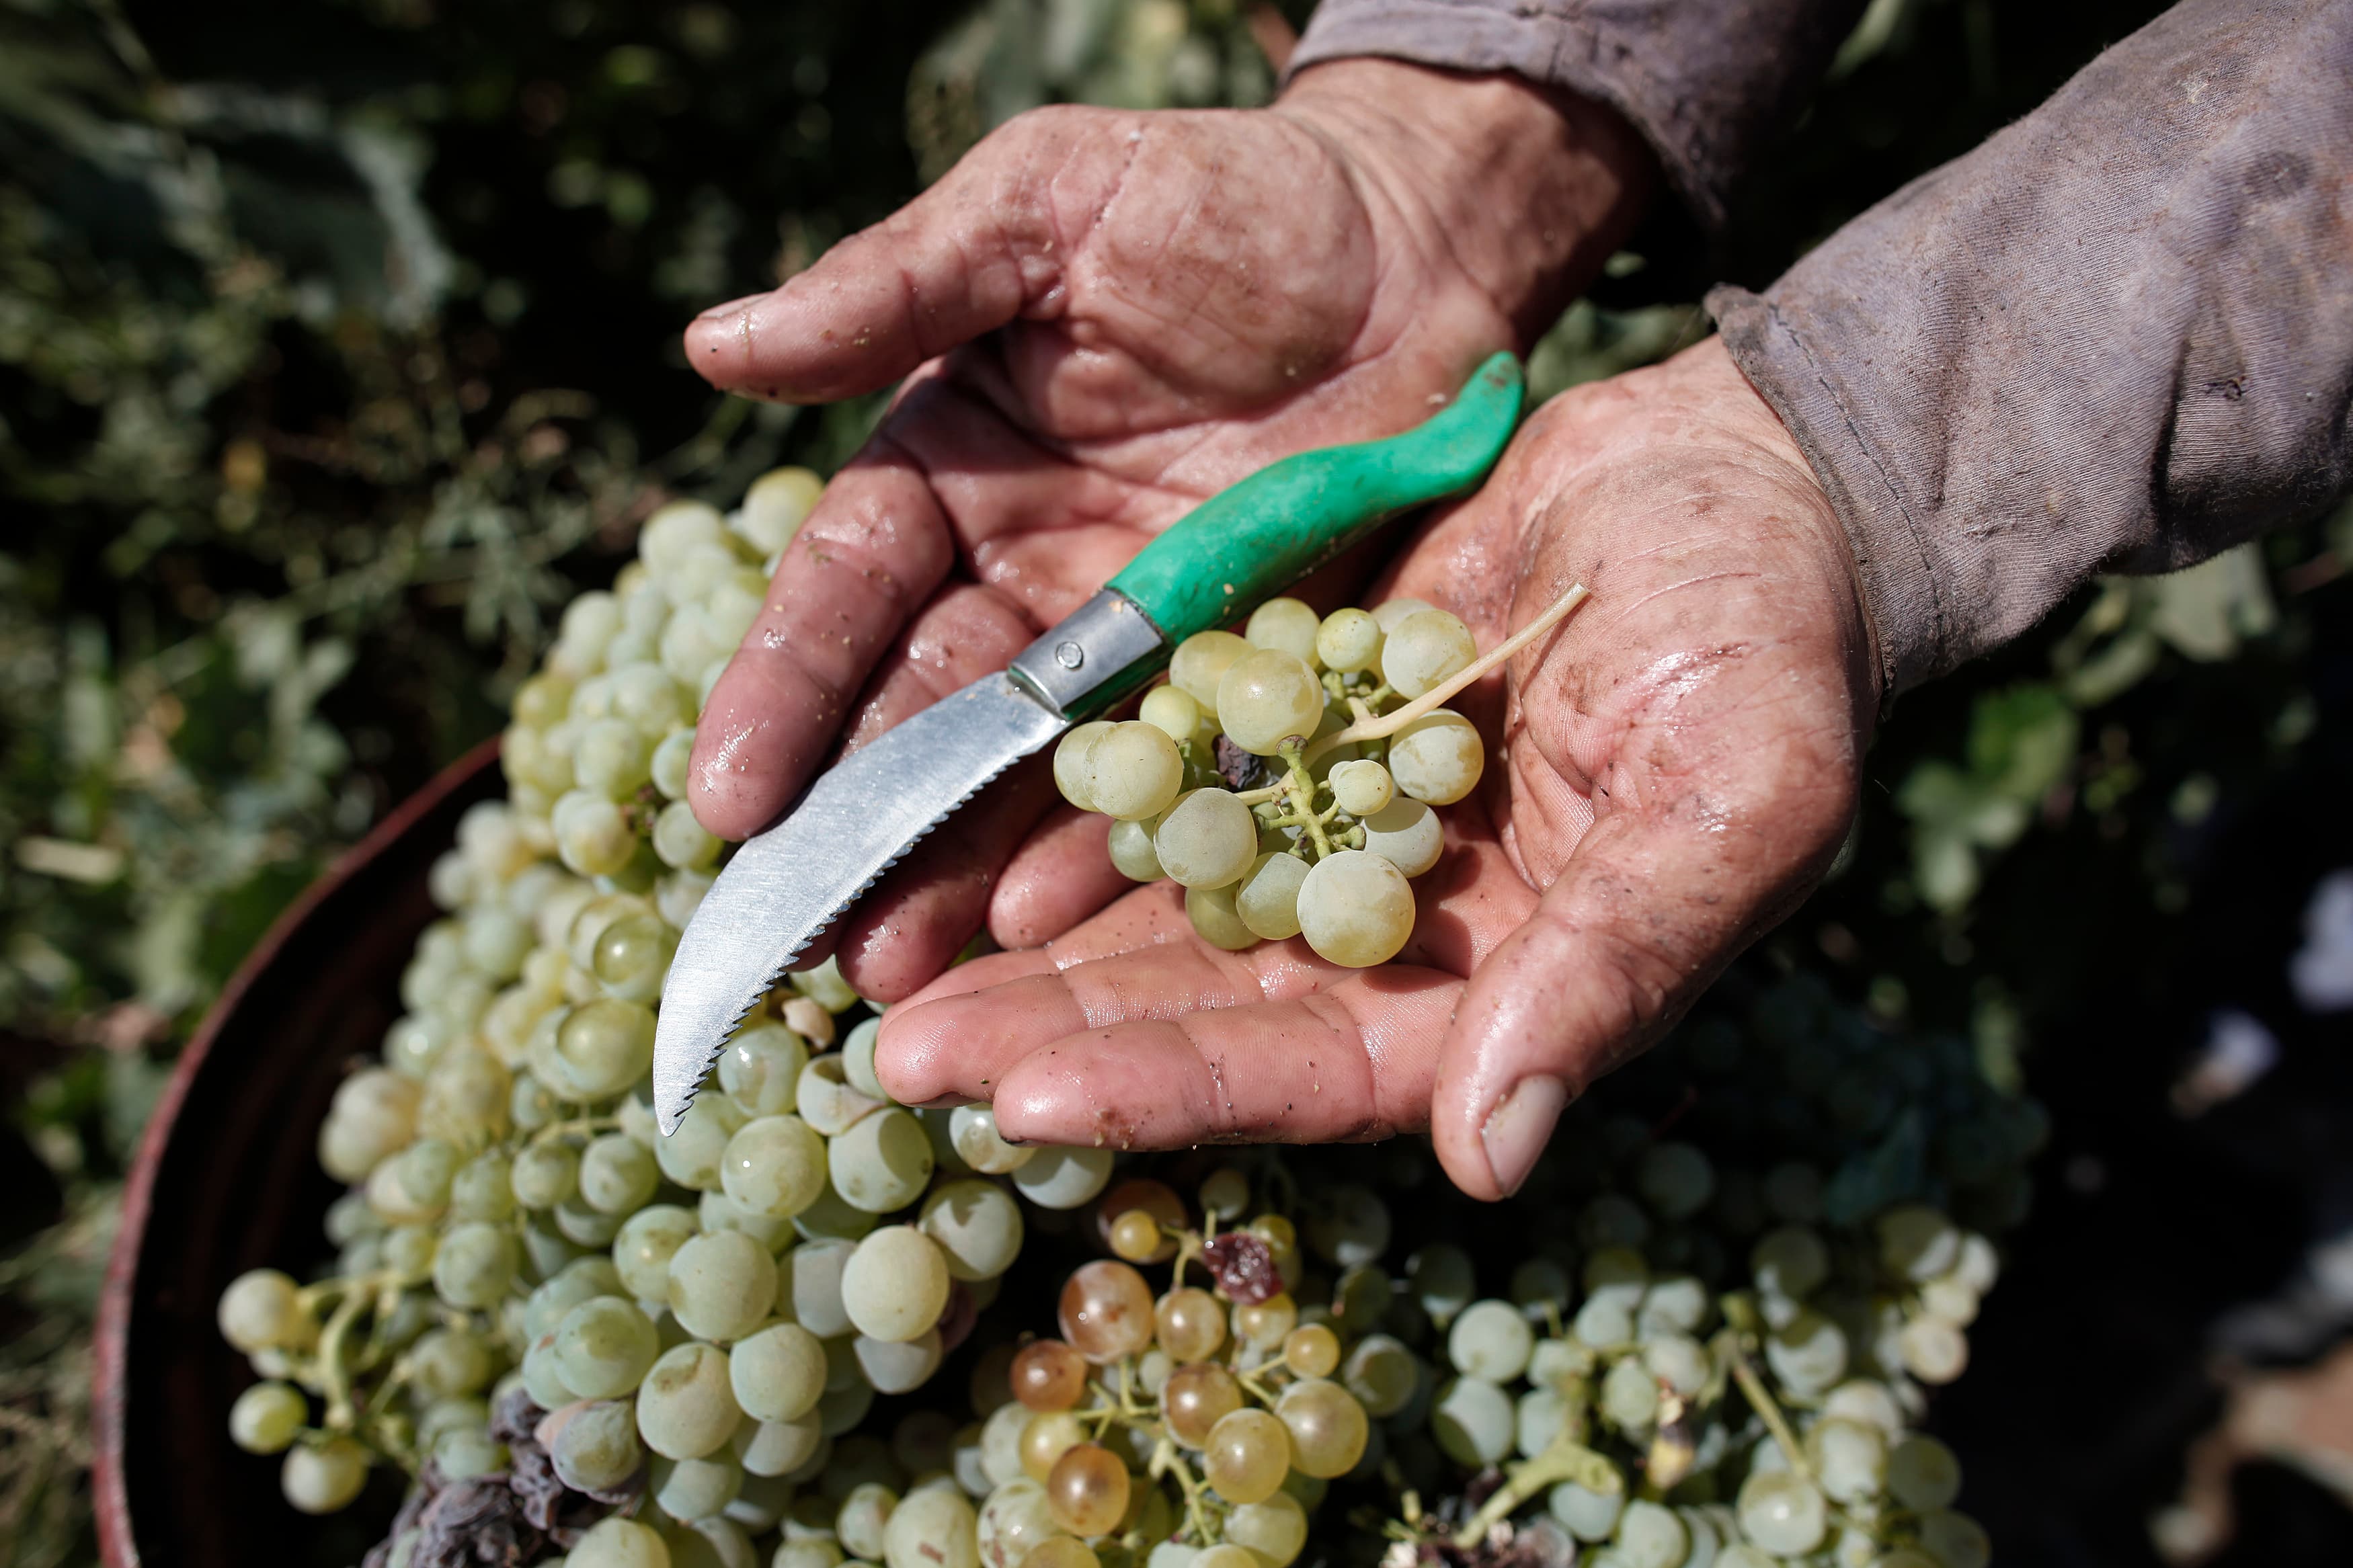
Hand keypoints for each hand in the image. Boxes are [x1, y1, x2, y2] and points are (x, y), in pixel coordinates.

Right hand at [681, 60, 1651, 998]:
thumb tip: (712, 344)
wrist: (1417, 246)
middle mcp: (1026, 572)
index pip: (848, 592)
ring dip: (956, 870)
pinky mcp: (1243, 679)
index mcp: (952, 468)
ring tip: (896, 972)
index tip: (725, 799)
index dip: (785, 692)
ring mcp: (1134, 641)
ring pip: (1027, 771)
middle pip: (924, 710)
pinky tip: (1043, 928)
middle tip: (801, 939)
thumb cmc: (1221, 197)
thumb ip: (899, 285)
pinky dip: (1110, 847)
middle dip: (859, 822)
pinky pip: (1170, 775)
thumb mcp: (1047, 205)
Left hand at [873, 338, 1878, 1197]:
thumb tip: (1493, 1156)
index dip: (1173, 1092)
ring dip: (1028, 936)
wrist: (1749, 475)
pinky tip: (957, 811)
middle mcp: (1400, 929)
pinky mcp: (1297, 718)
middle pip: (1203, 1008)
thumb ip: (1617, 966)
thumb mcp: (1736, 801)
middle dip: (1053, 1034)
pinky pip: (1168, 774)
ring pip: (1161, 906)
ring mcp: (1337, 822)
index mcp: (1502, 984)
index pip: (1316, 1069)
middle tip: (893, 1057)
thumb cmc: (1777, 643)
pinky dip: (1072, 800)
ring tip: (881, 961)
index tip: (1026, 1104)